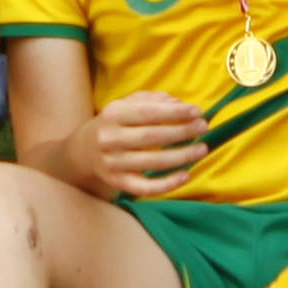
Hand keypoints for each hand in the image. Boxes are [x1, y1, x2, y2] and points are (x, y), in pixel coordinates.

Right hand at [86, 88, 210, 198]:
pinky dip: (168, 184)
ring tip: (202, 149)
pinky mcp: (118, 183)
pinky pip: (146, 187)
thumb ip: (152, 100)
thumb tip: (179, 103)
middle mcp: (110, 139)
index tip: (197, 111)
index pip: (148, 112)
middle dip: (182, 131)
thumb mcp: (126, 106)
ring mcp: (113, 163)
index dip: (174, 112)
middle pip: (152, 137)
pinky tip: (186, 175)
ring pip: (153, 162)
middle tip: (204, 127)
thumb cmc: (115, 124)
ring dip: (182, 156)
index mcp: (112, 114)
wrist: (84, 151)